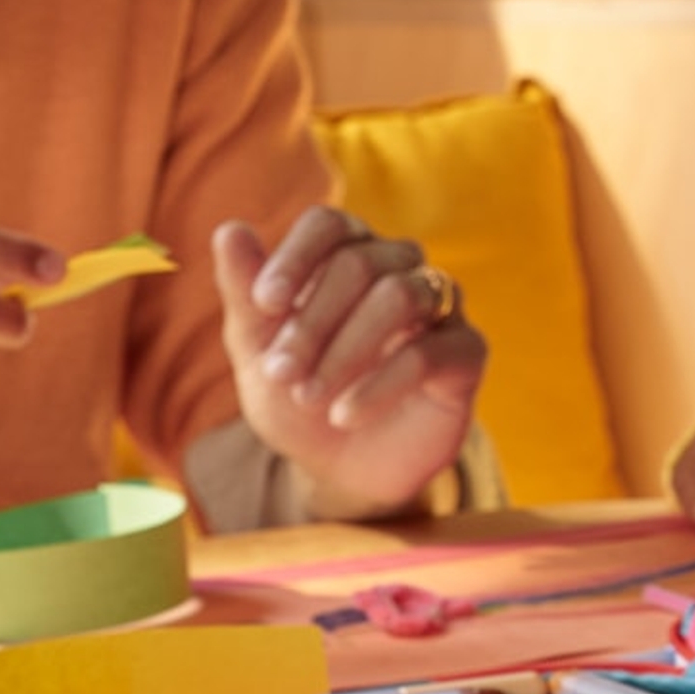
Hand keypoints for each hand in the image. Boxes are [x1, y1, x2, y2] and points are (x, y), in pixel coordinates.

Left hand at [216, 207, 488, 517]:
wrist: (339, 469)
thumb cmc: (298, 398)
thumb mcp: (258, 352)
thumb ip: (244, 294)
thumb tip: (228, 231)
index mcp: (348, 254)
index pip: (329, 224)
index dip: (296, 257)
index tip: (264, 303)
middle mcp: (400, 268)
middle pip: (360, 262)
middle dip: (312, 320)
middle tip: (278, 372)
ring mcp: (439, 307)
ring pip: (400, 295)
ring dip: (345, 349)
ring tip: (308, 396)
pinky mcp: (465, 352)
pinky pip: (429, 352)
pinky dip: (379, 385)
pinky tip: (344, 415)